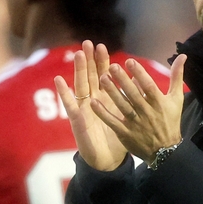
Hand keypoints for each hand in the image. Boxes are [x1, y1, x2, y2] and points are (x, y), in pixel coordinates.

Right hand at [54, 41, 127, 170]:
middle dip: (89, 60)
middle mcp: (93, 101)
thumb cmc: (118, 138)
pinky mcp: (77, 120)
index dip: (102, 62)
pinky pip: (70, 105)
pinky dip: (64, 92)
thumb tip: (143, 82)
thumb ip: (134, 99)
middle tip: (88, 43)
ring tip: (77, 55)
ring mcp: (84, 108)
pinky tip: (59, 80)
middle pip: (90, 76)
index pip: (102, 76)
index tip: (102, 47)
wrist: (108, 160)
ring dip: (78, 70)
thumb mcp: (128, 116)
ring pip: (80, 86)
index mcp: (105, 99)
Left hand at [92, 52, 186, 161]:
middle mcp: (147, 112)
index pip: (149, 86)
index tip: (129, 62)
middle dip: (123, 80)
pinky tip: (93, 102)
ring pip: (123, 106)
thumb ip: (177, 76)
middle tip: (112, 66)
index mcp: (159, 103)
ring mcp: (135, 123)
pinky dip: (103, 113)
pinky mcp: (126, 133)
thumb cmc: (170, 120)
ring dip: (112, 92)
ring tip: (103, 79)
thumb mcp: (176, 98)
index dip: (140, 74)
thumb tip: (182, 56)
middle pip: (134, 94)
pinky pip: (113, 122)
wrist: (165, 150)